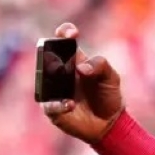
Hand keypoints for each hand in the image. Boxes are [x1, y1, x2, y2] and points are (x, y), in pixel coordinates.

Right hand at [40, 22, 124, 143]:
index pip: (63, 39)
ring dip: (53, 81)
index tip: (72, 34)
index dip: (64, 32)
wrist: (109, 122)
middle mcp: (58, 71)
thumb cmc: (107, 95)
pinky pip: (49, 104)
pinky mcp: (52, 108)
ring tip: (68, 88)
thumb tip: (81, 68)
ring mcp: (52, 89)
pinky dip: (58, 104)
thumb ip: (101, 66)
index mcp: (73, 59)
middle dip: (52, 57)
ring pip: (43, 80)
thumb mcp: (111, 77)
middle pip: (47, 57)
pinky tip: (70, 104)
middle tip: (64, 64)